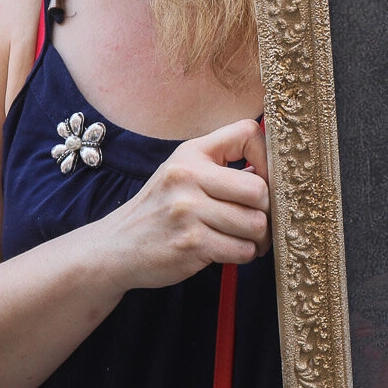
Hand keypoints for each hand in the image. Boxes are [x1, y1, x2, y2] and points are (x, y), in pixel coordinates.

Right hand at [99, 118, 269, 291]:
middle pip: (260, 190)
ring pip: (256, 224)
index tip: (264, 180)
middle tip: (261, 222)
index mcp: (191, 154)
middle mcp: (188, 177)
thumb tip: (273, 172)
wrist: (115, 247)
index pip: (248, 133)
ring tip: (247, 239)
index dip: (267, 158)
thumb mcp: (182, 174)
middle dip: (268, 211)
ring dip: (259, 239)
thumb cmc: (159, 210)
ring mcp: (188, 211)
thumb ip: (222, 167)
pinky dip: (244, 255)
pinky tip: (230, 251)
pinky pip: (242, 250)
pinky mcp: (191, 244)